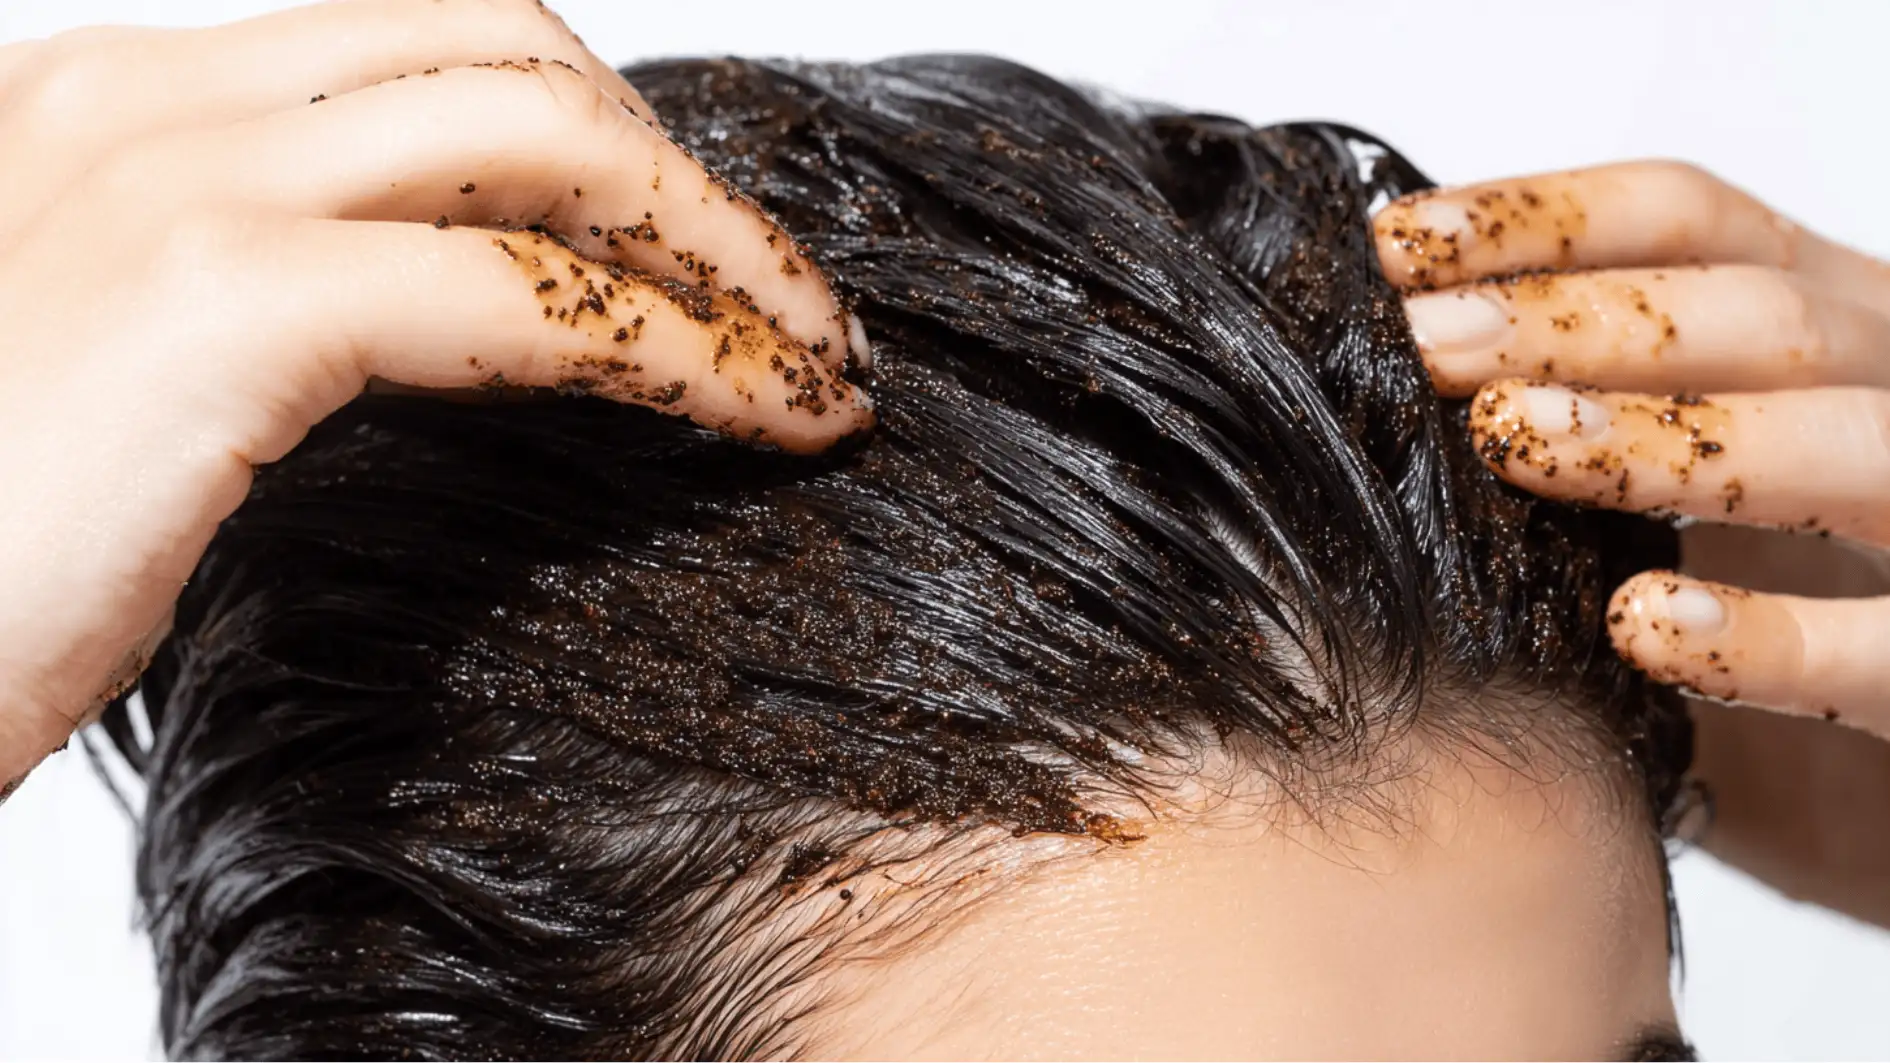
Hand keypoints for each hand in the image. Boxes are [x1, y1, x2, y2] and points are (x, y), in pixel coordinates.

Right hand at [0, 0, 872, 791]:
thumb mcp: (122, 372)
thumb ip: (268, 304)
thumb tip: (444, 313)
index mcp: (121, 99)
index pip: (434, 48)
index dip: (601, 143)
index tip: (703, 255)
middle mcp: (147, 96)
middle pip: (513, 57)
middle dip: (681, 177)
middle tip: (790, 303)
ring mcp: (176, 179)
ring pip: (547, 143)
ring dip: (719, 248)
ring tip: (813, 356)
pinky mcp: (216, 304)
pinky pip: (529, 302)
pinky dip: (682, 349)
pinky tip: (756, 412)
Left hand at [1374, 161, 1889, 926]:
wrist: (1886, 796)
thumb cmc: (1777, 654)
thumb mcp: (1682, 521)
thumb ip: (1581, 456)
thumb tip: (1381, 395)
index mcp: (1834, 335)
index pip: (1694, 224)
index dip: (1545, 219)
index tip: (1394, 245)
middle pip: (1759, 312)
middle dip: (1575, 320)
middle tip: (1422, 344)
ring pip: (1844, 439)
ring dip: (1665, 438)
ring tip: (1505, 440)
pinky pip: (1889, 647)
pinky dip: (1769, 634)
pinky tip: (1638, 628)